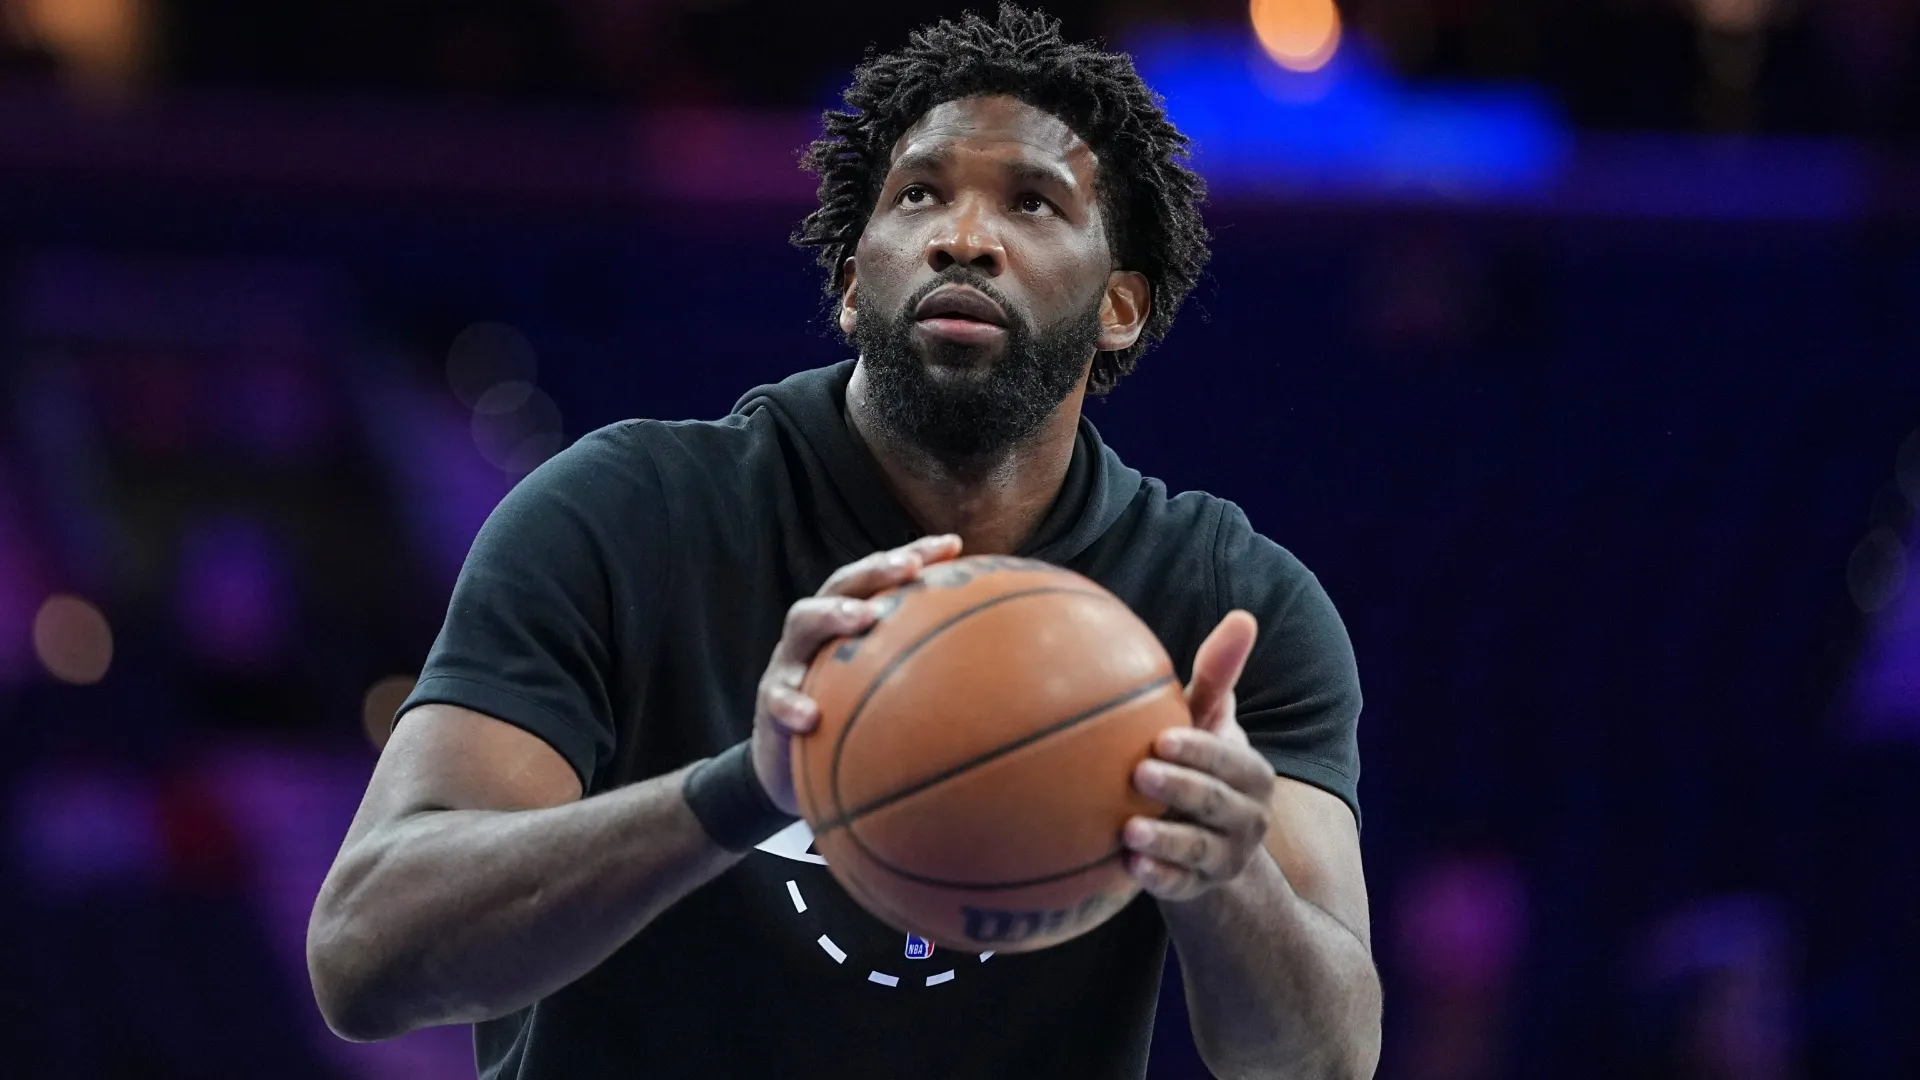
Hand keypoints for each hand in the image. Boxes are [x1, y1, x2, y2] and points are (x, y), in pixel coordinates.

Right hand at [751, 534, 962, 813]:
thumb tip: (1005, 680)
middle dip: (876, 570)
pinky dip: (792, 704)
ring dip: (833, 615)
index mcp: (849, 620)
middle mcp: (819, 631)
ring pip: (802, 622)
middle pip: (842, 583)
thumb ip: (927, 675)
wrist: (787, 766)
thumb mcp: (886, 692)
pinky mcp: (769, 702)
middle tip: (910, 569)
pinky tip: (811, 718)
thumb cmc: (848, 717)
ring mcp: (789, 661)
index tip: (953, 545)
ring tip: (862, 620)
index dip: (913, 555)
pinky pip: (776, 700)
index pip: (881, 576)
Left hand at [1123, 610, 1275, 902]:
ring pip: (1197, 850)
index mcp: (1250, 774)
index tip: (1162, 738)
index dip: (1200, 752)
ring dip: (1165, 841)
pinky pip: (1177, 888)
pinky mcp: (1195, 888)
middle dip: (1182, 789)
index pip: (1229, 760)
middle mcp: (1246, 818)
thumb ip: (1219, 676)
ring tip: (1128, 832)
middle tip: (1139, 773)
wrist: (1209, 844)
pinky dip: (1156, 879)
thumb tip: (1244, 616)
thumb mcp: (1209, 724)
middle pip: (1216, 803)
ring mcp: (1222, 857)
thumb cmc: (1200, 764)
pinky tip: (1125, 868)